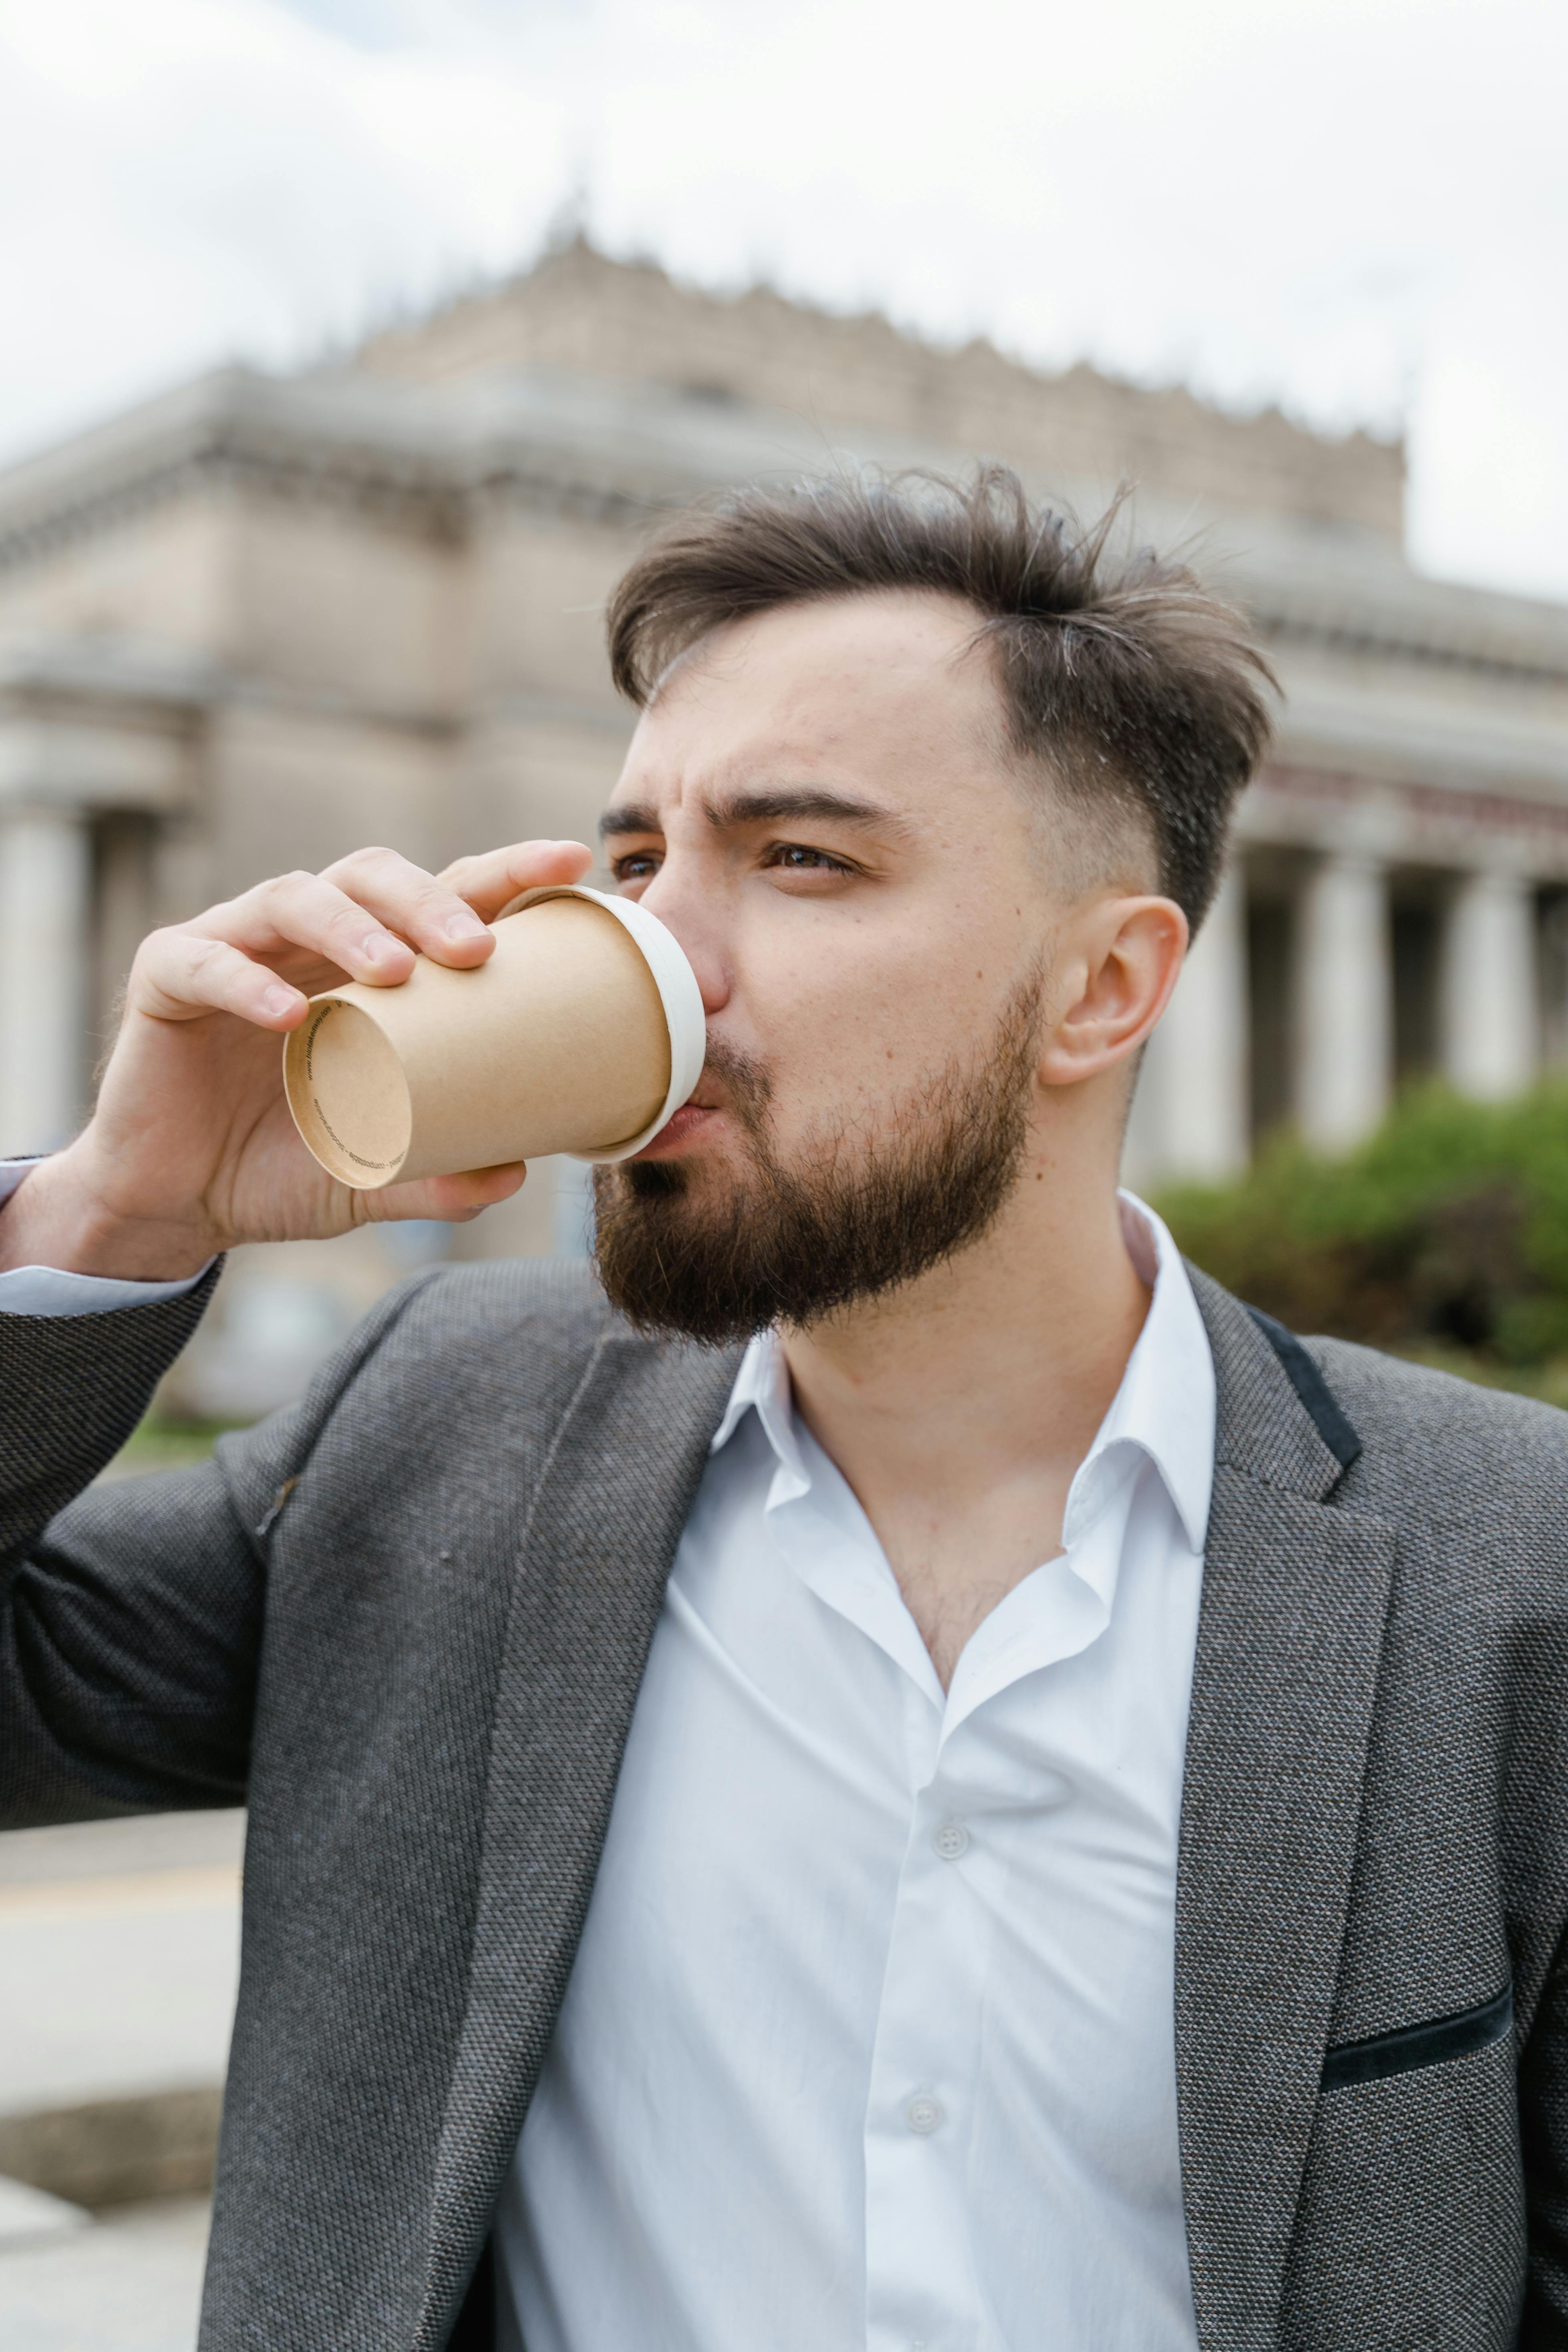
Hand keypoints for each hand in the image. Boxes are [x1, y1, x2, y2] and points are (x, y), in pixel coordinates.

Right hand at [0, 839, 593, 1280]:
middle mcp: (305, 941)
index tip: (571, 859)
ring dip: (350, 925)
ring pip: (292, 897)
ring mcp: (234, 948)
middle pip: (370, 875)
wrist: (179, 1205)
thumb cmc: (282, 1168)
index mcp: (368, 967)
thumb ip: (438, 1177)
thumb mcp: (371, 1178)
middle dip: (428, 899)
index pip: (441, 896)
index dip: (504, 871)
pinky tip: (289, 1013)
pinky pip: (205, 961)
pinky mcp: (167, 979)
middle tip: (474, 950)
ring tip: (395, 970)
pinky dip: (246, 980)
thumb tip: (517, 1174)